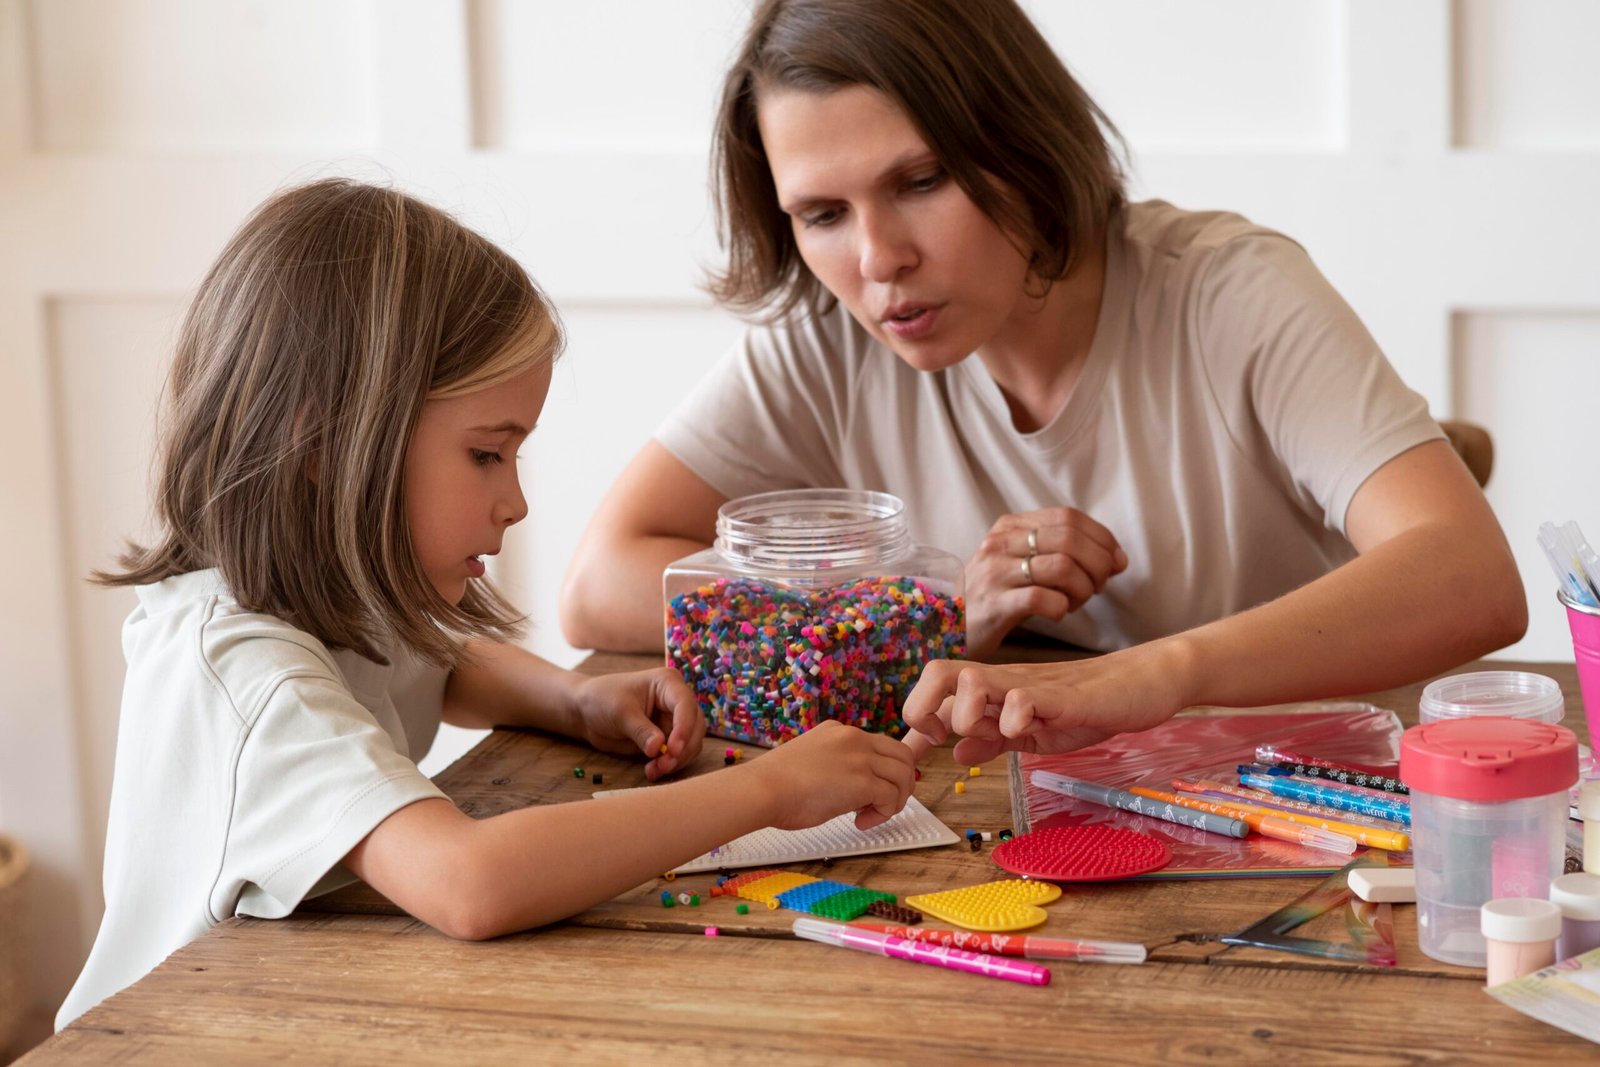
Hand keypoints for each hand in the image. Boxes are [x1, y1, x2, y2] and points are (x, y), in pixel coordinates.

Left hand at [572, 668, 704, 780]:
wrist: (586, 712)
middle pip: (695, 727)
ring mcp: (673, 720)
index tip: (673, 750)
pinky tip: (652, 771)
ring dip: (677, 760)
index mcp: (667, 684)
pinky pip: (678, 754)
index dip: (684, 728)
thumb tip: (658, 748)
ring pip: (690, 743)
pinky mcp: (667, 738)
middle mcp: (675, 701)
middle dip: (682, 749)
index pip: (686, 705)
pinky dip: (669, 765)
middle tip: (664, 765)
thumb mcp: (620, 712)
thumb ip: (641, 730)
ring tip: (654, 771)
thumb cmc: (602, 699)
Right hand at [742, 720, 916, 830]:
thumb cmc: (775, 784)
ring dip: (895, 800)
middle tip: (884, 804)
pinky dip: (884, 814)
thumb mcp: (809, 759)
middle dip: (900, 784)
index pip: (880, 746)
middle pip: (902, 756)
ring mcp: (860, 758)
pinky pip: (892, 798)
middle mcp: (854, 738)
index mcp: (839, 731)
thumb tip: (847, 788)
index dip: (883, 771)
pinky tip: (860, 822)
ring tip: (871, 816)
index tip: (873, 791)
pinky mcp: (863, 781)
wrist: (762, 790)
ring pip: (904, 776)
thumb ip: (833, 764)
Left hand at [901, 647, 1184, 764]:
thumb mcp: (1032, 731)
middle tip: (945, 739)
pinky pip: (1022, 700)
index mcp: (994, 689)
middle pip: (937, 672)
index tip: (923, 748)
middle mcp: (1004, 680)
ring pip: (971, 681)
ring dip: (968, 714)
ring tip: (993, 733)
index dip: (917, 716)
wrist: (1142, 683)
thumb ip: (995, 739)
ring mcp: (1031, 684)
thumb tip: (956, 754)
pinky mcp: (1061, 694)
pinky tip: (1027, 730)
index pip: (935, 685)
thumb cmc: (1087, 705)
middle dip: (924, 709)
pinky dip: (1014, 719)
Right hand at [963, 508, 1126, 658]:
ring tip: (1076, 601)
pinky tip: (1058, 612)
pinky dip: (1062, 607)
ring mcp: (996, 572)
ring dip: (1083, 588)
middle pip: (1069, 538)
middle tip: (1100, 584)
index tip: (1116, 561)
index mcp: (1011, 525)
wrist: (947, 624)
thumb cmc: (995, 594)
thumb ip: (1062, 552)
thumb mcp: (1020, 561)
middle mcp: (1001, 542)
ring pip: (1061, 567)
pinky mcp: (995, 604)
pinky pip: (1043, 599)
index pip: (1068, 516)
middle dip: (1098, 563)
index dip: (1102, 537)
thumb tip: (1117, 558)